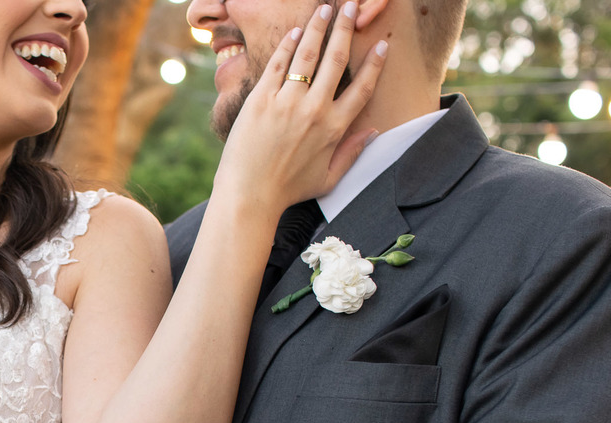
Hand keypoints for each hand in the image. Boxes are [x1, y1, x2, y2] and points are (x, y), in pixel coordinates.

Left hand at [215, 1, 387, 213]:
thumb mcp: (328, 179)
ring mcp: (287, 103)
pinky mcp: (261, 100)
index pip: (362, 87)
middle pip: (336, 59)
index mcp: (335, 128)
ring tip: (325, 7)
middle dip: (346, 28)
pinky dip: (288, 45)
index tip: (381, 45)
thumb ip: (352, 154)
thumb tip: (373, 132)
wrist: (249, 195)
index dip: (374, 64)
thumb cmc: (288, 190)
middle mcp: (315, 110)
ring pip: (307, 54)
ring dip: (318, 26)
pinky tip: (295, 31)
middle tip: (352, 6)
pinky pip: (278, 64)